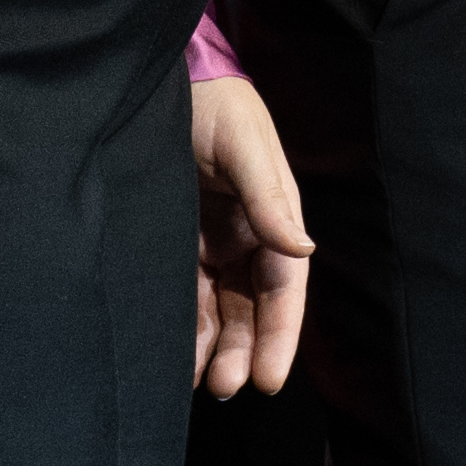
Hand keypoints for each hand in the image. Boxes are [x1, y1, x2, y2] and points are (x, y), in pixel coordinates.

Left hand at [188, 64, 317, 395]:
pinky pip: (184, 295)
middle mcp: (246, 236)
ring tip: (200, 383)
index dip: (280, 335)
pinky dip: (184, 327)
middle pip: (252, 308)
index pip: (283, 287)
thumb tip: (302, 248)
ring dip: (215, 347)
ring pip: (219, 309)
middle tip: (225, 387)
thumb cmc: (214, 106)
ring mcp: (211, 242)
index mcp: (273, 216)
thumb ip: (269, 199)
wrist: (163, 79)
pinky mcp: (176, 242)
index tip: (270, 380)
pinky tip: (174, 356)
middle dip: (245, 350)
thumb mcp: (244, 146)